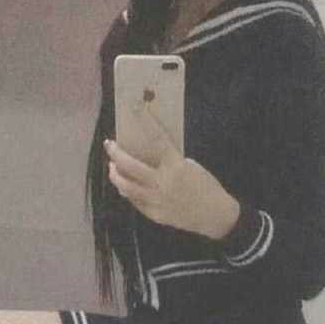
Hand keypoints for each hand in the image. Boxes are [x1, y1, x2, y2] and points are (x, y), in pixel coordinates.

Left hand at [104, 101, 240, 240]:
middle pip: (130, 166)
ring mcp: (157, 200)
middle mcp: (163, 183)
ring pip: (126, 187)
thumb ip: (168, 161)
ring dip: (116, 175)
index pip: (157, 139)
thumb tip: (146, 152)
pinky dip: (127, 191)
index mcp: (176, 166)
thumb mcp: (189, 166)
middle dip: (115, 154)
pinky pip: (135, 201)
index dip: (145, 122)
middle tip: (109, 145)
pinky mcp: (154, 214)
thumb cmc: (204, 185)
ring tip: (113, 167)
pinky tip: (124, 185)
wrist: (215, 214)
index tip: (134, 108)